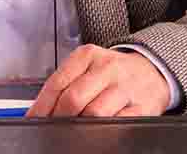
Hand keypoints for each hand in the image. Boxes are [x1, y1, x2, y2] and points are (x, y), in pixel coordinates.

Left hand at [26, 45, 170, 117]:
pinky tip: (96, 130)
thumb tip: (40, 110)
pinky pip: (117, 122)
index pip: (57, 82)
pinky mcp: (141, 106)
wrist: (152, 70)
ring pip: (95, 112)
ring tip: (73, 129)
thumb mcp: (88, 65)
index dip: (42, 105)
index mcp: (88, 55)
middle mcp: (107, 68)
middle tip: (53, 126)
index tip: (34, 118)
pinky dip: (103, 130)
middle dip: (58, 117)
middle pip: (73, 98)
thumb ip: (66, 83)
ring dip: (80, 125)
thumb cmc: (113, 72)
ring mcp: (125, 87)